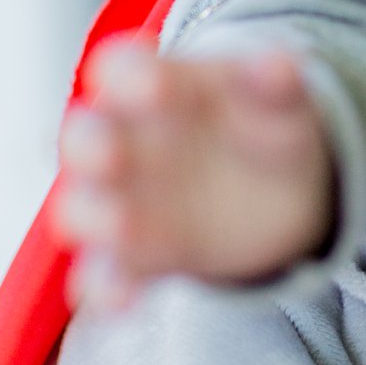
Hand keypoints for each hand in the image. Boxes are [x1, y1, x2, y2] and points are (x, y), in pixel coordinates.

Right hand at [51, 37, 336, 306]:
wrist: (275, 191)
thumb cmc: (264, 127)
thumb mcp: (280, 101)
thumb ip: (277, 84)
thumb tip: (284, 64)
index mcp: (157, 84)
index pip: (122, 68)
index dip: (129, 76)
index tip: (153, 86)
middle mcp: (126, 141)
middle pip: (82, 137)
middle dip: (89, 147)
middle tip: (111, 156)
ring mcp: (127, 202)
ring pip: (81, 208)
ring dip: (93, 218)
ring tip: (123, 227)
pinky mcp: (137, 259)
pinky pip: (103, 276)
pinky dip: (107, 289)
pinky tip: (128, 300)